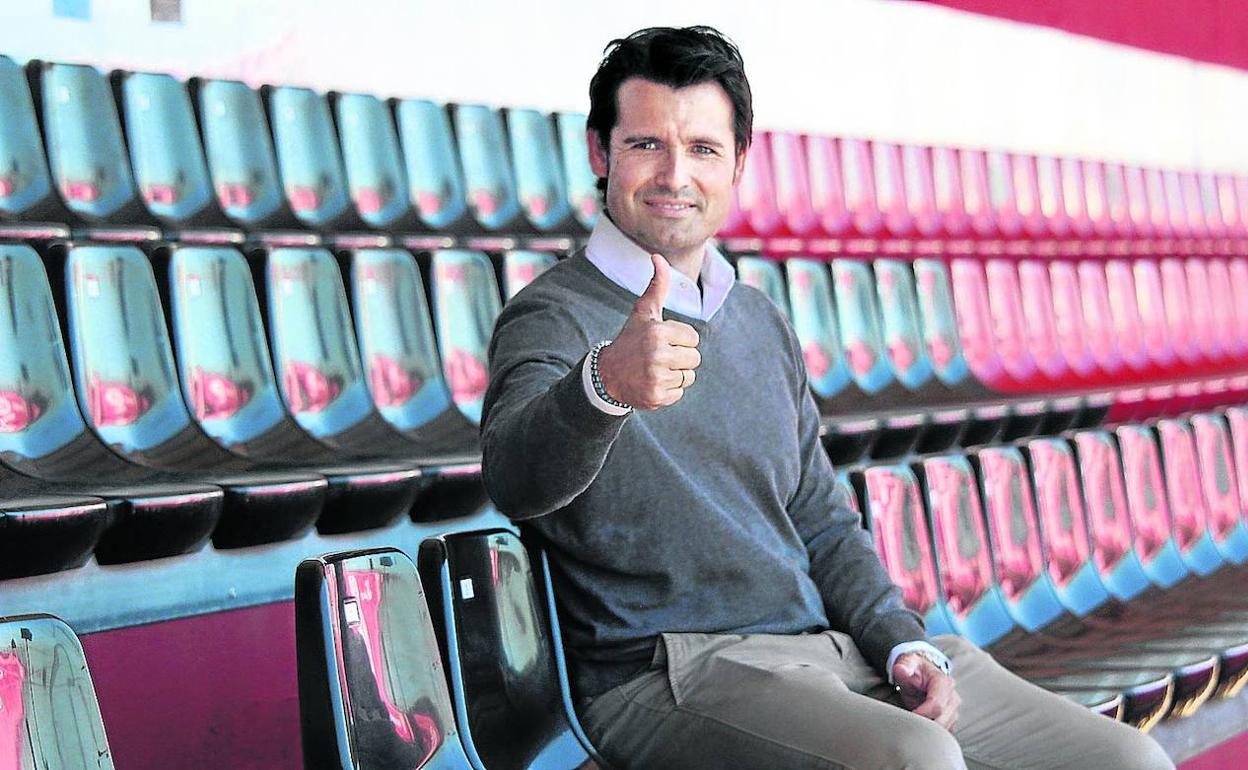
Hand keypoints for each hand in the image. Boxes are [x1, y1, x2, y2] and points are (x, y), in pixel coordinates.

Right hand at [596, 254, 700, 409]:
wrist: (607, 374)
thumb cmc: (631, 339)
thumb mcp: (643, 312)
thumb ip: (657, 285)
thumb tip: (657, 256)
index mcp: (658, 332)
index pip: (693, 338)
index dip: (680, 340)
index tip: (661, 341)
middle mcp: (657, 354)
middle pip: (694, 358)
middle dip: (680, 358)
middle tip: (658, 357)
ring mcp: (656, 377)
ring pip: (688, 377)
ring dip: (675, 375)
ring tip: (655, 370)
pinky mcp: (656, 396)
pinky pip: (679, 393)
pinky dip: (669, 391)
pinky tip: (652, 383)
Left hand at [892, 652, 959, 731]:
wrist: (922, 672)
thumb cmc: (916, 669)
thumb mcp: (908, 663)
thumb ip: (905, 667)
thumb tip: (901, 669)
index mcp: (944, 683)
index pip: (937, 705)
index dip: (922, 713)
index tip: (910, 714)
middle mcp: (953, 698)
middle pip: (941, 720)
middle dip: (924, 723)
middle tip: (908, 720)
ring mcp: (953, 710)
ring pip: (943, 729)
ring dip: (927, 728)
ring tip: (913, 720)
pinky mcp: (951, 720)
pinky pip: (943, 732)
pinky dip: (931, 732)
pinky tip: (920, 724)